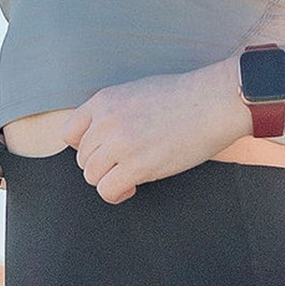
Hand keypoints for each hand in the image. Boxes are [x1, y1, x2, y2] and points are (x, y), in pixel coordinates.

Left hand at [62, 59, 247, 204]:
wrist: (215, 101)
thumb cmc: (186, 96)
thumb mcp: (139, 91)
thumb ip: (115, 111)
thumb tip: (103, 137)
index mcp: (105, 100)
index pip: (69, 133)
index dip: (85, 147)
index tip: (103, 152)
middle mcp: (107, 121)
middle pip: (83, 158)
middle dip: (102, 165)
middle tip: (126, 164)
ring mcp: (120, 143)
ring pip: (92, 177)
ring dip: (110, 179)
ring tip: (131, 175)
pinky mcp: (137, 165)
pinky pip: (107, 191)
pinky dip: (118, 193)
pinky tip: (134, 186)